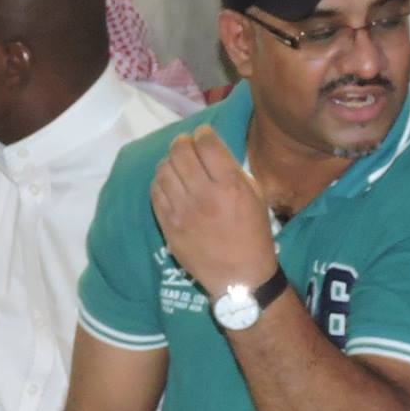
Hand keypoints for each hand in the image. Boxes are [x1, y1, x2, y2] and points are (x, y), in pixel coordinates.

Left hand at [147, 126, 278, 297]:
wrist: (239, 277)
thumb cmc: (253, 234)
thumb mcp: (254, 196)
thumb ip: (232, 170)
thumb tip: (210, 149)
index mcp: (229, 186)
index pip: (206, 143)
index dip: (203, 133)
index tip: (204, 136)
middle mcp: (203, 195)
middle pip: (180, 151)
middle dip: (183, 142)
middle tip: (187, 146)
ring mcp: (182, 211)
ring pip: (163, 169)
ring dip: (170, 161)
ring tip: (178, 165)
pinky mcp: (168, 225)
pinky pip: (155, 191)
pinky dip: (161, 182)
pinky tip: (170, 184)